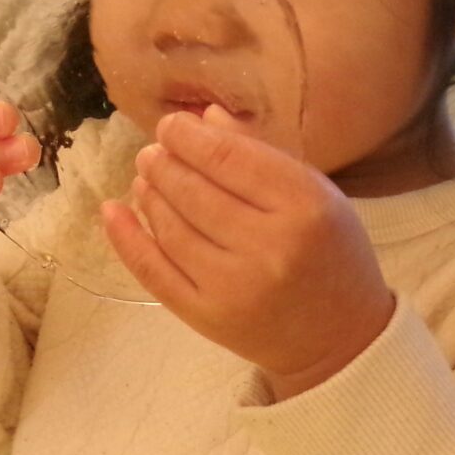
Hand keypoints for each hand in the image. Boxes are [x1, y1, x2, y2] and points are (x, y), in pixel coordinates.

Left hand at [103, 107, 394, 398]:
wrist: (339, 337)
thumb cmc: (331, 254)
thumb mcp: (316, 194)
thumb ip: (262, 153)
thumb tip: (204, 116)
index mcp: (304, 206)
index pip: (228, 157)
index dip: (188, 136)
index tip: (170, 126)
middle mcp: (269, 246)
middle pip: (194, 191)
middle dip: (162, 163)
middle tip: (151, 152)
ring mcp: (234, 286)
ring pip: (171, 228)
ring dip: (149, 195)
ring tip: (145, 178)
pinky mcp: (207, 317)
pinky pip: (154, 271)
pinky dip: (126, 238)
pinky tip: (114, 211)